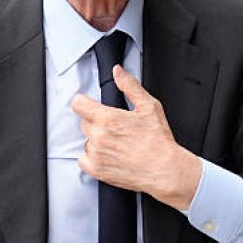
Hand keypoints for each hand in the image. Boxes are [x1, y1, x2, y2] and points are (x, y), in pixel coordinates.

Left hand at [71, 65, 201, 209]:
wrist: (164, 169)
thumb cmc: (158, 141)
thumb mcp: (149, 106)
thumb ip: (130, 86)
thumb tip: (118, 72)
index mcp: (108, 118)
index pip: (78, 104)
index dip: (84, 102)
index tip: (90, 105)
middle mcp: (99, 136)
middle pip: (83, 122)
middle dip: (96, 121)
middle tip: (114, 126)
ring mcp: (96, 155)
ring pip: (86, 141)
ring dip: (96, 140)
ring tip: (116, 142)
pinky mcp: (97, 170)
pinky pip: (83, 160)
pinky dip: (92, 157)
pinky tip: (108, 155)